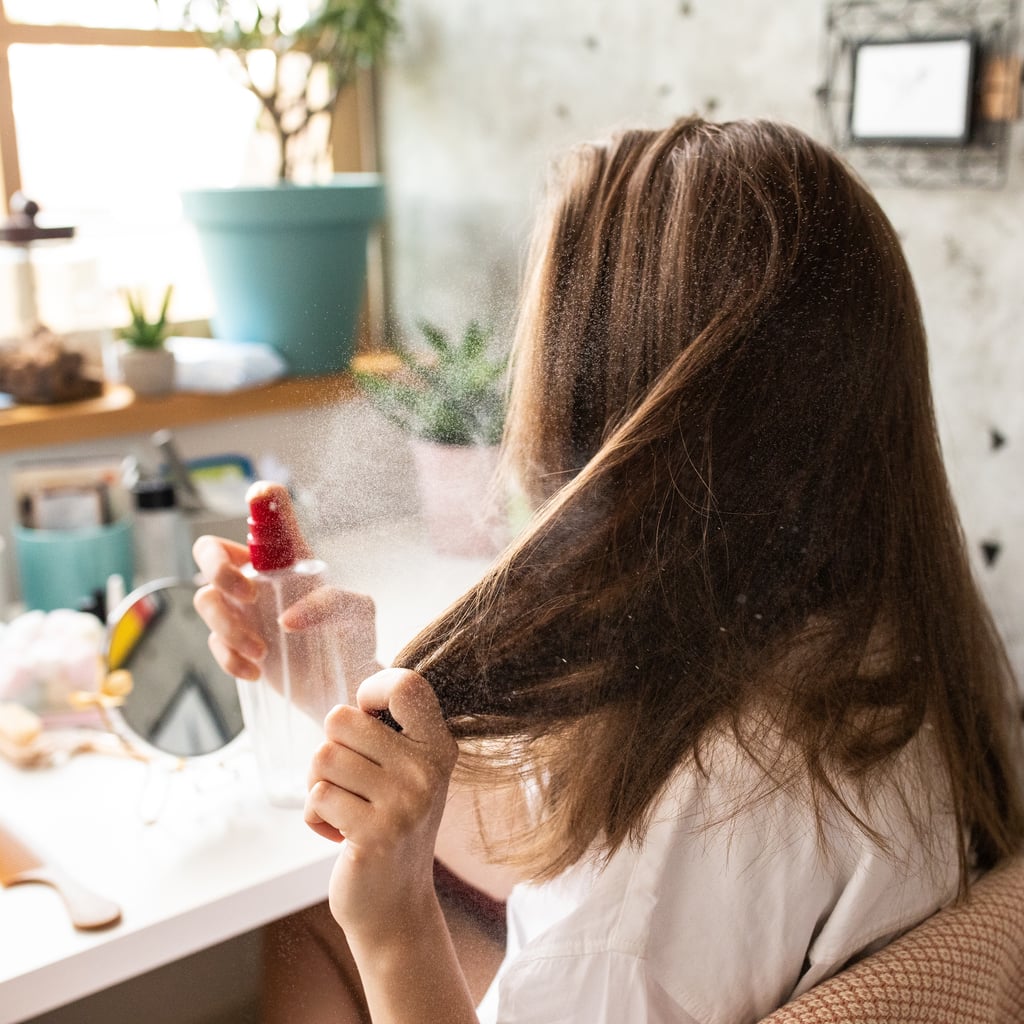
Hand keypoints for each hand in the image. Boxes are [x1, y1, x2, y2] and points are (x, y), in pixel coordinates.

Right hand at [192, 483, 381, 703]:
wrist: (347, 681)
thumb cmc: (353, 636)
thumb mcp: (358, 613)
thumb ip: (333, 604)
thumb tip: (288, 619)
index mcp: (287, 557)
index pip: (267, 517)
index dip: (260, 499)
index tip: (259, 496)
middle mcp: (258, 576)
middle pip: (209, 551)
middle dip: (217, 568)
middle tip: (249, 595)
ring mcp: (242, 609)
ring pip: (205, 599)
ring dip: (227, 626)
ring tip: (262, 652)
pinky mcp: (235, 643)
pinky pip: (213, 643)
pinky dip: (229, 658)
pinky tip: (256, 671)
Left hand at [305, 668, 457, 946]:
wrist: (395, 906)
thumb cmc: (389, 824)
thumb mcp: (408, 773)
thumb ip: (391, 733)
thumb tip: (353, 702)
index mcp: (438, 746)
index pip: (405, 686)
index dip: (372, 691)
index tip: (367, 719)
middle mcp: (427, 770)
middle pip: (341, 720)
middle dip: (330, 750)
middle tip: (348, 783)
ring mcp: (404, 803)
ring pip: (323, 757)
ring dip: (318, 785)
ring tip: (342, 809)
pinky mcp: (375, 834)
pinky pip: (316, 797)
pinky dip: (314, 816)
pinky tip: (337, 835)